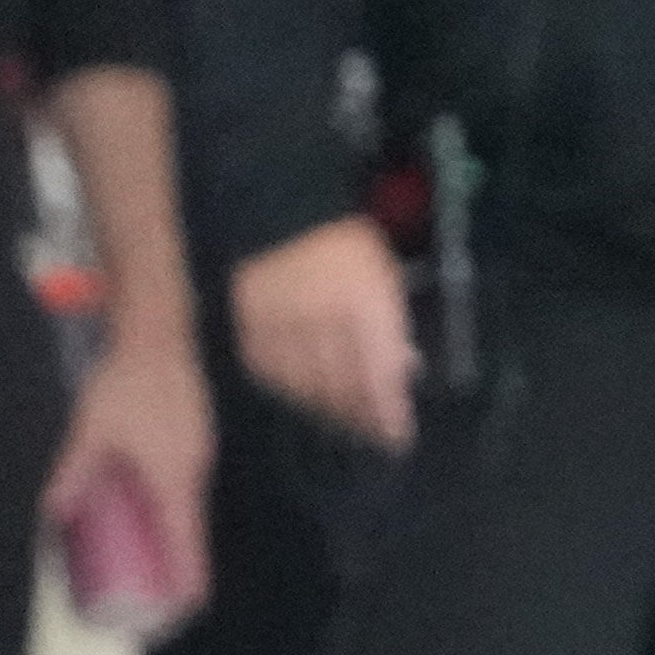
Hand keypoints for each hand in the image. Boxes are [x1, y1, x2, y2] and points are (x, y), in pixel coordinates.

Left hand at [43, 328, 218, 618]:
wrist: (160, 333)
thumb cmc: (126, 384)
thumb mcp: (92, 430)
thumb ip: (73, 470)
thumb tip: (51, 512)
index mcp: (173, 477)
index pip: (189, 540)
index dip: (190, 577)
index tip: (186, 608)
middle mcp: (194, 471)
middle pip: (193, 529)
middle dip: (181, 565)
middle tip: (162, 594)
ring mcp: (201, 454)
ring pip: (191, 506)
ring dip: (178, 537)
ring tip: (157, 559)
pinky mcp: (196, 438)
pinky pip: (188, 485)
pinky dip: (176, 509)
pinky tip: (157, 510)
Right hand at [232, 219, 418, 453]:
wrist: (287, 216)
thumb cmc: (348, 248)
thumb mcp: (385, 281)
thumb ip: (392, 329)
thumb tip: (403, 373)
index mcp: (365, 304)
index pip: (379, 374)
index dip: (389, 413)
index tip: (398, 437)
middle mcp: (324, 319)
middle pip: (343, 388)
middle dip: (361, 418)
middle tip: (373, 436)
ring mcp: (284, 325)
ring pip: (307, 387)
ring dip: (329, 410)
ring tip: (345, 423)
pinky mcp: (251, 326)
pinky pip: (273, 374)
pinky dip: (292, 391)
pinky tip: (307, 398)